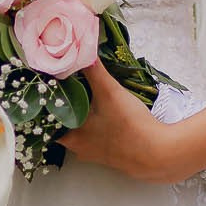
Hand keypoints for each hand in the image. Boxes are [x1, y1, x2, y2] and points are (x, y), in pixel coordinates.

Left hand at [58, 62, 188, 183]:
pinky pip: (96, 137)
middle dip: (66, 105)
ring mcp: (95, 153)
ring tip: (84, 94)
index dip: (47, 102)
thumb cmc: (129, 125)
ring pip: (80, 132)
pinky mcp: (111, 154)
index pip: (46, 120)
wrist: (158, 154)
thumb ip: (93, 70)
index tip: (48, 86)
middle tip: (67, 85)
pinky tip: (104, 112)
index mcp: (70, 137)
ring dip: (82, 116)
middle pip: (63, 124)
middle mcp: (78, 148)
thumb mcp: (109, 92)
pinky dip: (97, 124)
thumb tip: (81, 51)